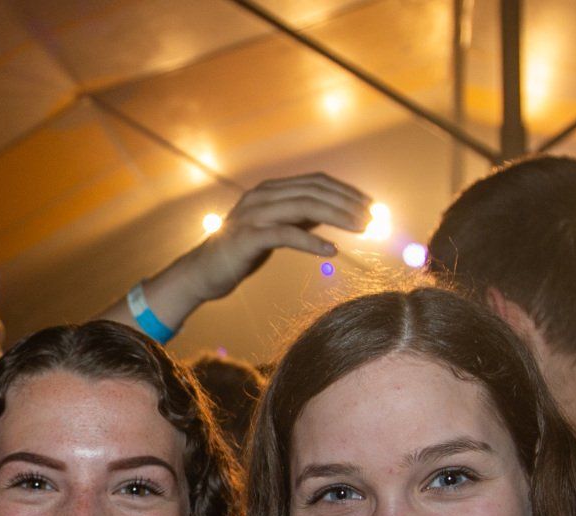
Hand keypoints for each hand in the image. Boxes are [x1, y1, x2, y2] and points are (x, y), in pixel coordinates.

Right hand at [182, 174, 370, 301]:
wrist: (201, 273)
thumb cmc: (240, 253)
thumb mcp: (274, 228)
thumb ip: (298, 217)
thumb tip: (332, 211)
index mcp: (270, 190)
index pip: (317, 182)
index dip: (347, 191)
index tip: (372, 206)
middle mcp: (262, 196)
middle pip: (315, 191)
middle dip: (349, 203)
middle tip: (374, 219)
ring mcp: (253, 215)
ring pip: (305, 207)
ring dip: (338, 218)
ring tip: (362, 230)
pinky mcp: (248, 237)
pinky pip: (287, 235)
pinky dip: (312, 242)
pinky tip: (332, 251)